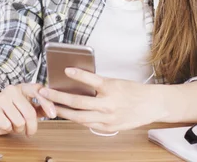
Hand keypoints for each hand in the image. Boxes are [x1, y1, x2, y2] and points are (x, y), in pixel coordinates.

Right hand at [0, 83, 56, 135]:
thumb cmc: (12, 111)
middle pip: (29, 112)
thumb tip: (55, 110)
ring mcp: (0, 97)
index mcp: (23, 87)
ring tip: (13, 124)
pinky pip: (7, 125)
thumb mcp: (29, 108)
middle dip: (32, 127)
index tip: (53, 115)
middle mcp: (12, 89)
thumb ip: (42, 108)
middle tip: (30, 132)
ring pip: (19, 121)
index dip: (47, 103)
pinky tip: (4, 124)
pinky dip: (8, 129)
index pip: (38, 90)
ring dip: (18, 129)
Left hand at [38, 68, 164, 132]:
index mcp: (111, 88)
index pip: (91, 80)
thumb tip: (79, 81)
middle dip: (58, 97)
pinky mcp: (108, 127)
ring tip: (51, 106)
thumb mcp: (117, 82)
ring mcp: (107, 118)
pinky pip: (88, 124)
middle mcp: (108, 104)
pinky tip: (68, 115)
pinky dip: (77, 119)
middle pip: (78, 102)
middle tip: (45, 92)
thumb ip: (100, 85)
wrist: (151, 105)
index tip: (66, 70)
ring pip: (79, 117)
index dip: (78, 75)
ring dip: (62, 111)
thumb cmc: (134, 91)